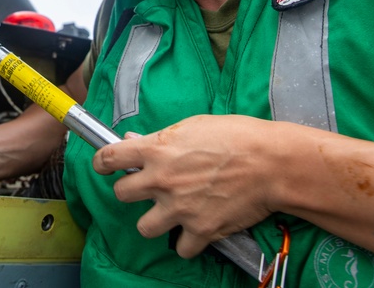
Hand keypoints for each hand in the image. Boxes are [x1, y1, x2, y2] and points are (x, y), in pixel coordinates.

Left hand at [92, 115, 284, 257]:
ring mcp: (179, 208)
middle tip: (148, 189)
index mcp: (157, 149)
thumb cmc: (237, 136)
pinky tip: (197, 228)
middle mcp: (162, 180)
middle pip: (121, 194)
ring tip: (171, 212)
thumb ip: (162, 138)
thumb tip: (135, 142)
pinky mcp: (200, 230)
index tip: (104, 166)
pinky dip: (188, 242)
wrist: (271, 163)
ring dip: (155, 221)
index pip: (109, 157)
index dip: (102, 162)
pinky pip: (180, 248)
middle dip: (131, 191)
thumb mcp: (193, 125)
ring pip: (144, 227)